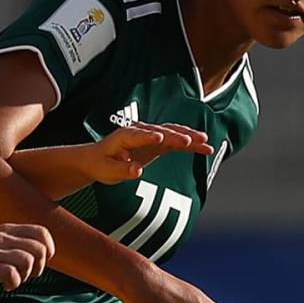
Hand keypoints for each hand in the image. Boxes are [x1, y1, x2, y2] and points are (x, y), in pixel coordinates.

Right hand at [0, 223, 55, 295]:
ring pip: (27, 259)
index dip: (48, 249)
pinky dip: (14, 283)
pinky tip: (5, 286)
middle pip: (39, 248)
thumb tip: (38, 257)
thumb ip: (12, 245)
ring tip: (14, 280)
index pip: (42, 232)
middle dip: (40, 266)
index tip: (38, 263)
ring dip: (26, 275)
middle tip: (26, 275)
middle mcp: (1, 237)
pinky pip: (12, 273)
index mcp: (5, 230)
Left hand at [81, 122, 213, 184]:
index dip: (149, 136)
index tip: (161, 137)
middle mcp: (139, 132)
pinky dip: (190, 143)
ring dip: (189, 136)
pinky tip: (205, 148)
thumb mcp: (108, 171)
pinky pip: (175, 141)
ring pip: (172, 132)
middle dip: (176, 136)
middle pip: (161, 131)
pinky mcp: (157, 142)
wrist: (98, 158)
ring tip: (205, 142)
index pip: (138, 135)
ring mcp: (150, 135)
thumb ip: (122, 170)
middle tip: (192, 140)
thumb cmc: (101, 164)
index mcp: (124, 136)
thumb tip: (137, 170)